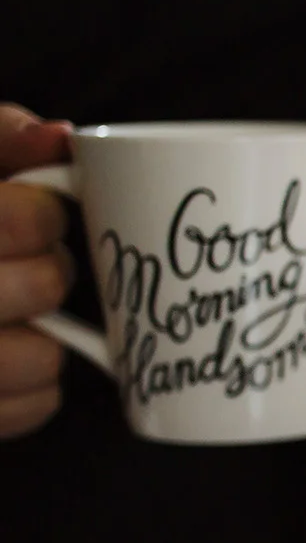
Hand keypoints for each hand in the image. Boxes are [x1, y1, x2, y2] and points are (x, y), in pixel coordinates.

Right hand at [0, 105, 74, 437]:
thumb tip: (59, 136)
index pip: (18, 223)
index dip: (43, 213)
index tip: (37, 211)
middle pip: (43, 286)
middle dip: (49, 268)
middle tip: (28, 262)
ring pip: (44, 357)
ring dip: (48, 333)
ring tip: (14, 312)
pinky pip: (36, 406)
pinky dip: (37, 385)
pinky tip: (8, 353)